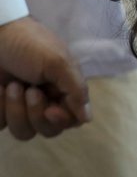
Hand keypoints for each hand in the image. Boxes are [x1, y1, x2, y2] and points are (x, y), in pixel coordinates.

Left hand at [0, 17, 89, 139]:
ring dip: (15, 111)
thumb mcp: (58, 62)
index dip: (62, 120)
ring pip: (24, 132)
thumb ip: (76, 90)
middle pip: (48, 130)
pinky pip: (1, 126)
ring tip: (12, 86)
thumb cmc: (31, 44)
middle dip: (36, 114)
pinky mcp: (2, 109)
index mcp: (64, 90)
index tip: (51, 109)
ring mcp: (21, 108)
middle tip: (30, 91)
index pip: (72, 120)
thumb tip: (87, 119)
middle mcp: (46, 102)